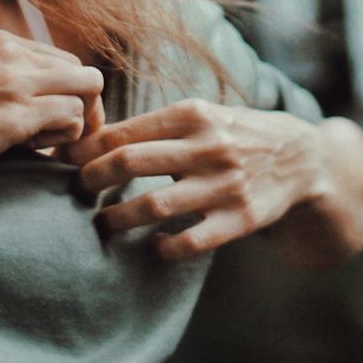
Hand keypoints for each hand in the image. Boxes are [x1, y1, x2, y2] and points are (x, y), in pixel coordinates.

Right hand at [0, 29, 104, 194]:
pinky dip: (62, 139)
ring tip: (37, 144)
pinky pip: (71, 118)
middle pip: (83, 73)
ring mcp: (14, 81)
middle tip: (59, 137)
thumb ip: (2, 77)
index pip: (64, 59)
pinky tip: (31, 149)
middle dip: (81, 107)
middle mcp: (11, 53)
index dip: (67, 93)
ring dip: (71, 125)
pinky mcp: (14, 115)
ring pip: (86, 93)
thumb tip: (39, 96)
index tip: (51, 119)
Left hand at [61, 98, 322, 260]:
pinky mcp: (241, 219)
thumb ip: (151, 127)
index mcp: (192, 114)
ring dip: (117, 218)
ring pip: (152, 207)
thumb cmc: (232, 135)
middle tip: (77, 190)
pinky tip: (155, 246)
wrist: (301, 159)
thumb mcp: (199, 116)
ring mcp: (224, 185)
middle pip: (129, 162)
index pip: (122, 132)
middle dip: (91, 178)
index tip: (61, 160)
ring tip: (104, 222)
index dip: (84, 148)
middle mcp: (207, 146)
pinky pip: (189, 242)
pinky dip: (163, 248)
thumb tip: (85, 137)